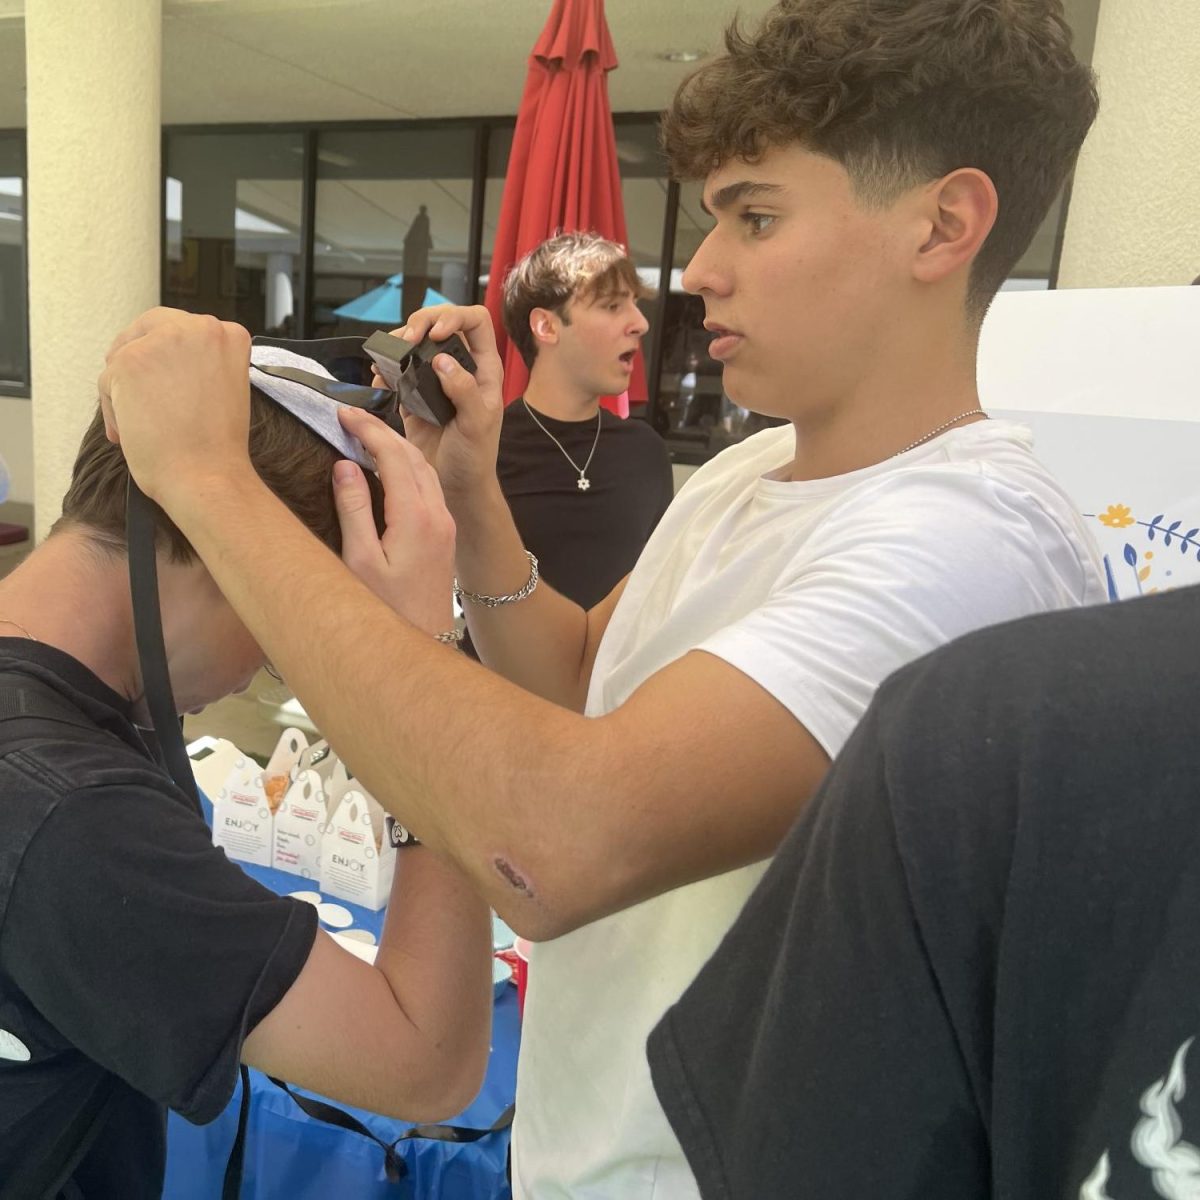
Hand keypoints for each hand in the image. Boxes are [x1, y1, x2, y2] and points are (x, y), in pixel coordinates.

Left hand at [97, 308, 252, 506]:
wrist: (207, 475)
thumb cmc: (216, 447)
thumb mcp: (222, 388)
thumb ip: (200, 364)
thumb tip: (161, 364)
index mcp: (229, 335)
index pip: (185, 327)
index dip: (168, 352)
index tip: (163, 375)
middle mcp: (199, 328)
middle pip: (150, 327)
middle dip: (138, 356)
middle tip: (135, 391)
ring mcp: (163, 341)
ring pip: (126, 354)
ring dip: (127, 389)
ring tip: (142, 425)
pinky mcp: (129, 361)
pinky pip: (107, 381)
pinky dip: (114, 409)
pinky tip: (131, 433)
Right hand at [333, 414, 455, 636]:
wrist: (422, 646)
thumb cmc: (385, 611)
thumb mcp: (359, 560)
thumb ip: (353, 508)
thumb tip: (345, 465)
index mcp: (417, 517)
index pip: (394, 455)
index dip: (368, 429)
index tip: (344, 413)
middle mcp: (438, 515)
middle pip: (414, 456)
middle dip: (383, 431)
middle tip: (351, 417)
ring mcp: (444, 525)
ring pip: (425, 470)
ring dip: (398, 447)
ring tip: (366, 435)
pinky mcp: (444, 536)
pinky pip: (429, 487)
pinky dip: (408, 467)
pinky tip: (387, 468)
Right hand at [370, 305, 503, 499]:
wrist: (455, 486)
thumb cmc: (476, 457)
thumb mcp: (477, 423)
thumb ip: (464, 390)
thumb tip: (442, 361)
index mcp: (484, 369)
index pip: (475, 321)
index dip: (455, 317)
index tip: (435, 334)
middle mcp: (460, 367)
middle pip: (440, 323)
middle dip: (420, 323)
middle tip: (406, 341)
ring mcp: (435, 379)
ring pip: (416, 343)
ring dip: (399, 343)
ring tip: (389, 357)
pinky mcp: (413, 394)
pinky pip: (397, 371)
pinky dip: (385, 369)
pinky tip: (380, 378)